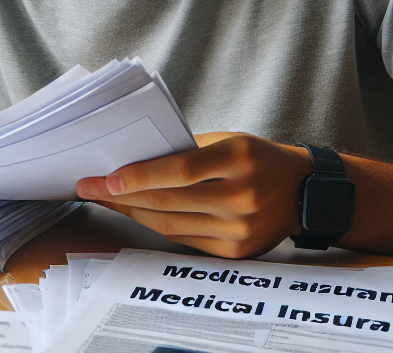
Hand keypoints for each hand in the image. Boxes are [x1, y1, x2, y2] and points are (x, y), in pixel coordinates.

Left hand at [76, 133, 312, 257]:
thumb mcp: (228, 140)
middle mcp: (242, 197)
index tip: (106, 178)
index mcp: (239, 159)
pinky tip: (136, 213)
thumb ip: (186, 151)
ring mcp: (240, 229)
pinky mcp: (236, 252)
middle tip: (89, 188)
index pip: (180, 171)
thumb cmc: (257, 158)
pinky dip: (156, 225)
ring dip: (132, 212)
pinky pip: (183, 239)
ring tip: (105, 200)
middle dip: (121, 196)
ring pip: (171, 224)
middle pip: (169, 201)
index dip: (139, 176)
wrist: (303, 192)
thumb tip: (133, 161)